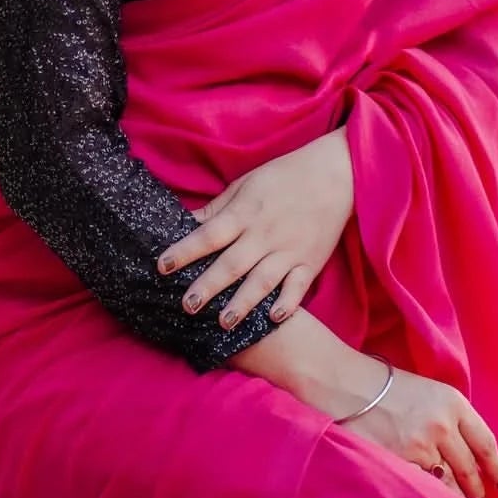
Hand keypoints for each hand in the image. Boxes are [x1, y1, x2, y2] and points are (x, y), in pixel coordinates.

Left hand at [157, 129, 354, 330]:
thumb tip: (185, 223)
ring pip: (262, 280)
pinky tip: (274, 318)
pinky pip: (298, 286)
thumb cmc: (284, 177)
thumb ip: (217, 210)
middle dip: (209, 285)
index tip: (162, 266)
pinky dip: (288, 302)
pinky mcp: (311, 261)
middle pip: (232, 263)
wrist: (336, 174)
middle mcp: (265, 233)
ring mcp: (289, 250)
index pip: (209, 234)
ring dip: (243, 302)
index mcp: (245, 213)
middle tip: (187, 306)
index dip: (185, 250)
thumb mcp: (245, 185)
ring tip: (224, 322)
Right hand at [340, 364, 497, 497]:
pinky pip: (423, 487)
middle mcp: (442, 426)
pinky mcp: (400, 462)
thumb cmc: (384, 386)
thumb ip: (450, 417)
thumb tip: (467, 452)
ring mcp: (421, 446)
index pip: (486, 443)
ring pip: (448, 483)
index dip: (496, 468)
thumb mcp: (428, 392)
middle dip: (476, 490)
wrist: (346, 384)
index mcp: (453, 403)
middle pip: (469, 468)